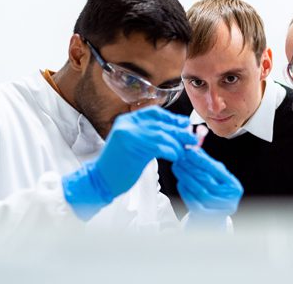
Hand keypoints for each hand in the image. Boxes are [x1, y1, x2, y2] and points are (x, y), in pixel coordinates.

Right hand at [62, 106, 196, 219]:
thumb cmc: (117, 166)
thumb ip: (148, 136)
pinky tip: (175, 156)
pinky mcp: (133, 147)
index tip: (184, 124)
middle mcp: (127, 124)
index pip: (153, 113)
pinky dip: (171, 150)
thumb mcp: (132, 144)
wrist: (100, 180)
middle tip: (192, 137)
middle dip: (179, 130)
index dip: (171, 118)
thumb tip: (173, 131)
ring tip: (185, 150)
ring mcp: (129, 134)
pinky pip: (159, 146)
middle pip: (160, 123)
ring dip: (177, 142)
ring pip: (161, 134)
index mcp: (126, 121)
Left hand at [172, 147, 242, 225]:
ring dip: (186, 177)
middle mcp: (229, 199)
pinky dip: (185, 191)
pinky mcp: (206, 217)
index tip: (189, 150)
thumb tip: (194, 146)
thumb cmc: (214, 193)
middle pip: (207, 180)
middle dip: (191, 167)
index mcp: (234, 186)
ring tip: (177, 167)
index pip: (216, 170)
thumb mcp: (215, 177)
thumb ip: (207, 163)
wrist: (211, 218)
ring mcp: (218, 210)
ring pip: (199, 190)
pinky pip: (193, 201)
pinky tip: (180, 182)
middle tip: (179, 158)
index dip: (201, 159)